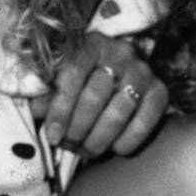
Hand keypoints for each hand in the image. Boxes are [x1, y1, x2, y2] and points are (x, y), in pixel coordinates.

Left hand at [36, 34, 166, 158]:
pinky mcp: (160, 91)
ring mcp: (143, 72)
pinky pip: (145, 121)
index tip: (53, 135)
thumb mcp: (63, 76)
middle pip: (96, 95)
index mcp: (91, 44)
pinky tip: (115, 149)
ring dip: (100, 138)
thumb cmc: (85, 78)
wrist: (122, 72)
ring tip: (86, 151)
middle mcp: (120, 52)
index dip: (61, 108)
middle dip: (78, 127)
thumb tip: (35, 112)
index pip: (73, 74)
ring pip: (119, 111)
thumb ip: (47, 92)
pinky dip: (128, 140)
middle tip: (68, 147)